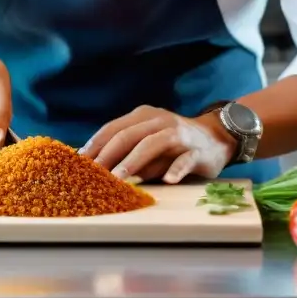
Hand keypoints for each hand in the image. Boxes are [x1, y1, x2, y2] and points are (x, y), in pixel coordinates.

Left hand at [79, 105, 237, 183]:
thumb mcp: (148, 143)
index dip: (96, 144)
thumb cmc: (174, 144)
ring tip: (118, 178)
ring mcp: (179, 134)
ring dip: (133, 161)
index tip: (80, 161)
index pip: (114, 128)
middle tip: (93, 173)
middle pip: (129, 135)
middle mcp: (159, 121)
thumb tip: (97, 167)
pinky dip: (176, 170)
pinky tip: (168, 180)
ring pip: (153, 144)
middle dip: (108, 154)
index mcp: (143, 116)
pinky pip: (185, 159)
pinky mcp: (197, 151)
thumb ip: (127, 152)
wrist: (216, 137)